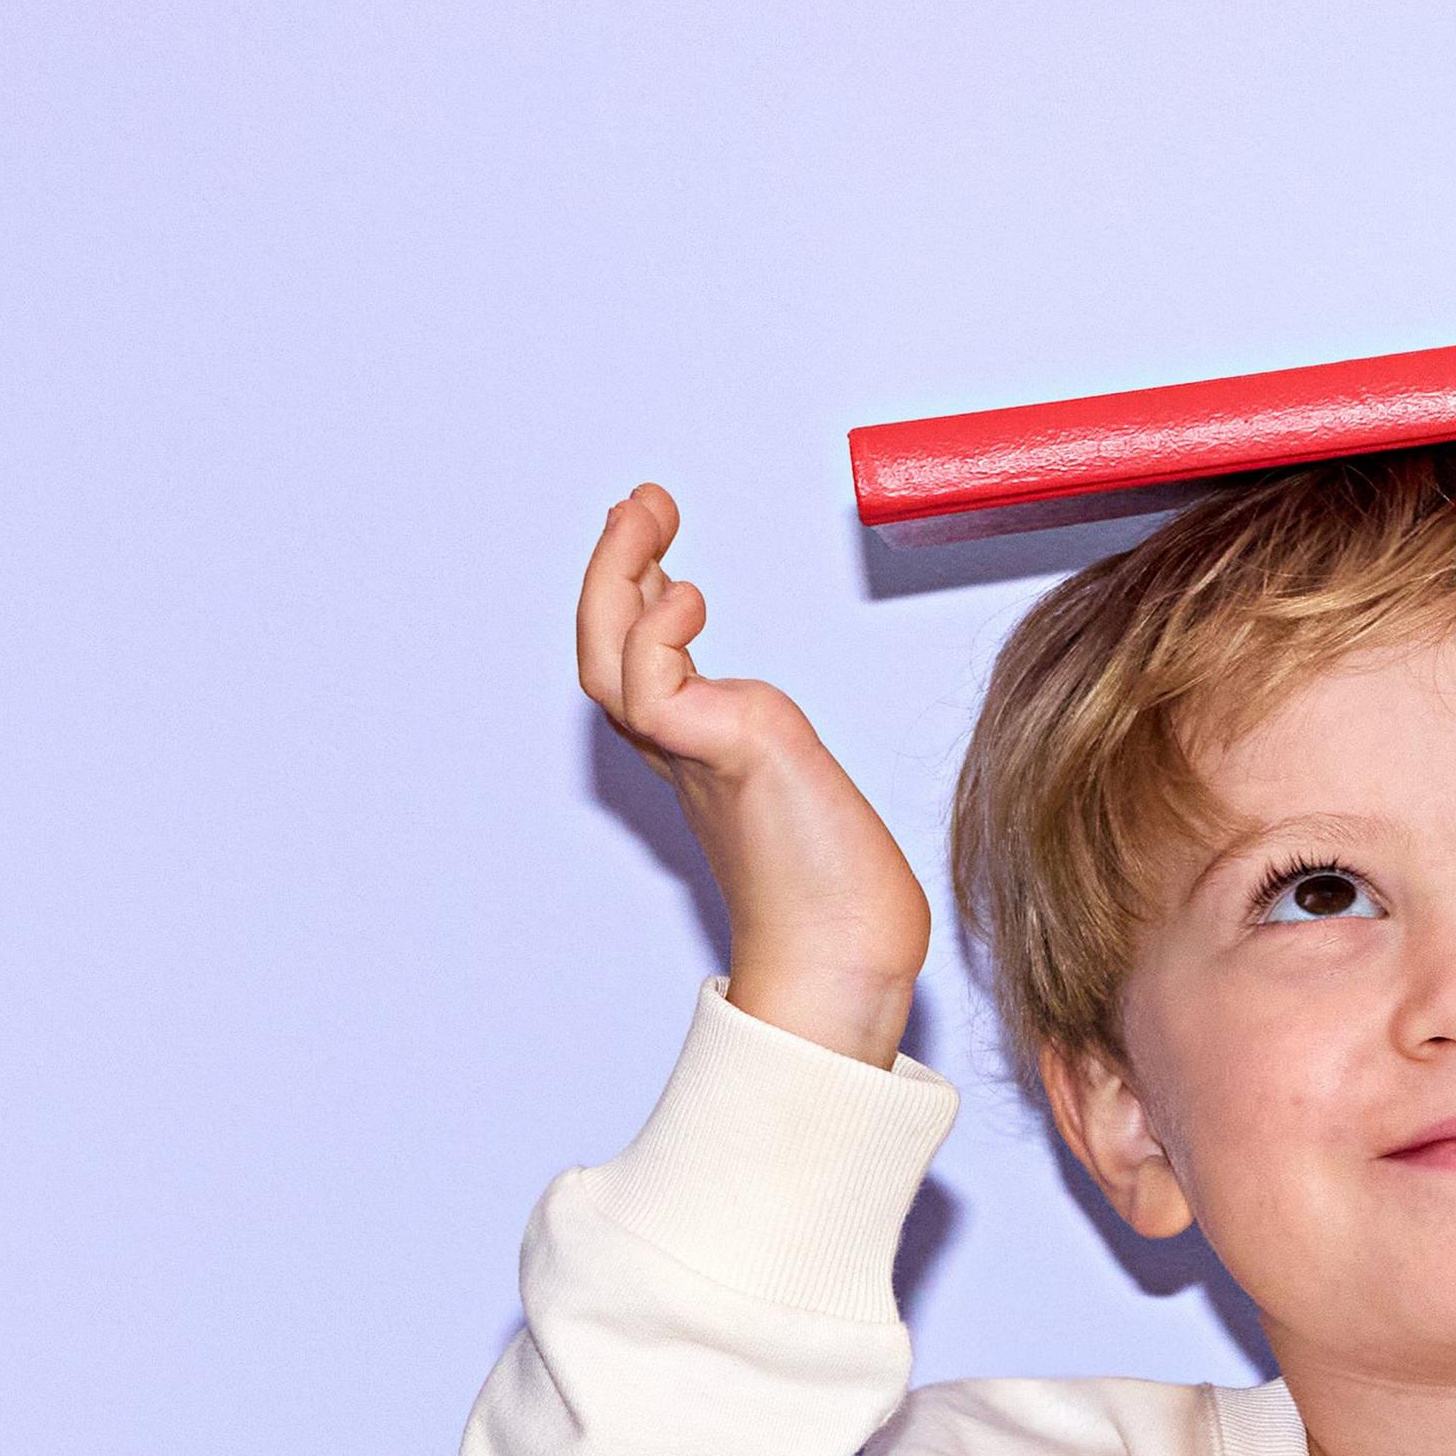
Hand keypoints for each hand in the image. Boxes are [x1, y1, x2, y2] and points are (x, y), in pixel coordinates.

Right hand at [576, 483, 927, 1063]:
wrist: (852, 955)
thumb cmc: (842, 888)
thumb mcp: (795, 775)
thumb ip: (760, 732)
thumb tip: (742, 697)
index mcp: (696, 749)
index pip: (640, 656)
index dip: (636, 591)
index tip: (651, 535)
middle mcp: (681, 750)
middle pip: (603, 648)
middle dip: (612, 566)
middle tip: (639, 500)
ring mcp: (696, 753)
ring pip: (608, 658)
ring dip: (616, 576)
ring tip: (644, 512)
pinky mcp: (727, 755)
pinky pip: (656, 688)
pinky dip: (659, 634)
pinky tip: (689, 599)